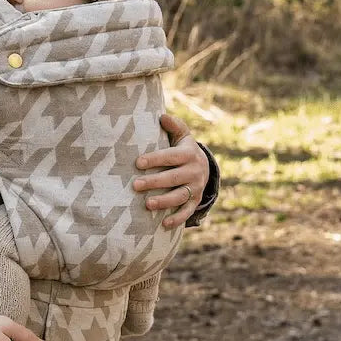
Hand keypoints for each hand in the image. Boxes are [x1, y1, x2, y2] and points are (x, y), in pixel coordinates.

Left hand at [133, 113, 209, 228]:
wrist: (205, 166)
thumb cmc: (184, 148)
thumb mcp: (182, 135)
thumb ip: (174, 126)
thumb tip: (162, 116)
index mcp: (188, 154)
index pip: (170, 157)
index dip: (155, 159)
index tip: (137, 162)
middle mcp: (194, 171)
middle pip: (173, 178)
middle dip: (154, 182)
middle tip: (135, 185)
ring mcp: (196, 187)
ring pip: (180, 196)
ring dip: (164, 201)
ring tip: (147, 204)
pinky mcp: (196, 200)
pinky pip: (187, 211)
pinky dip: (177, 218)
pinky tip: (164, 223)